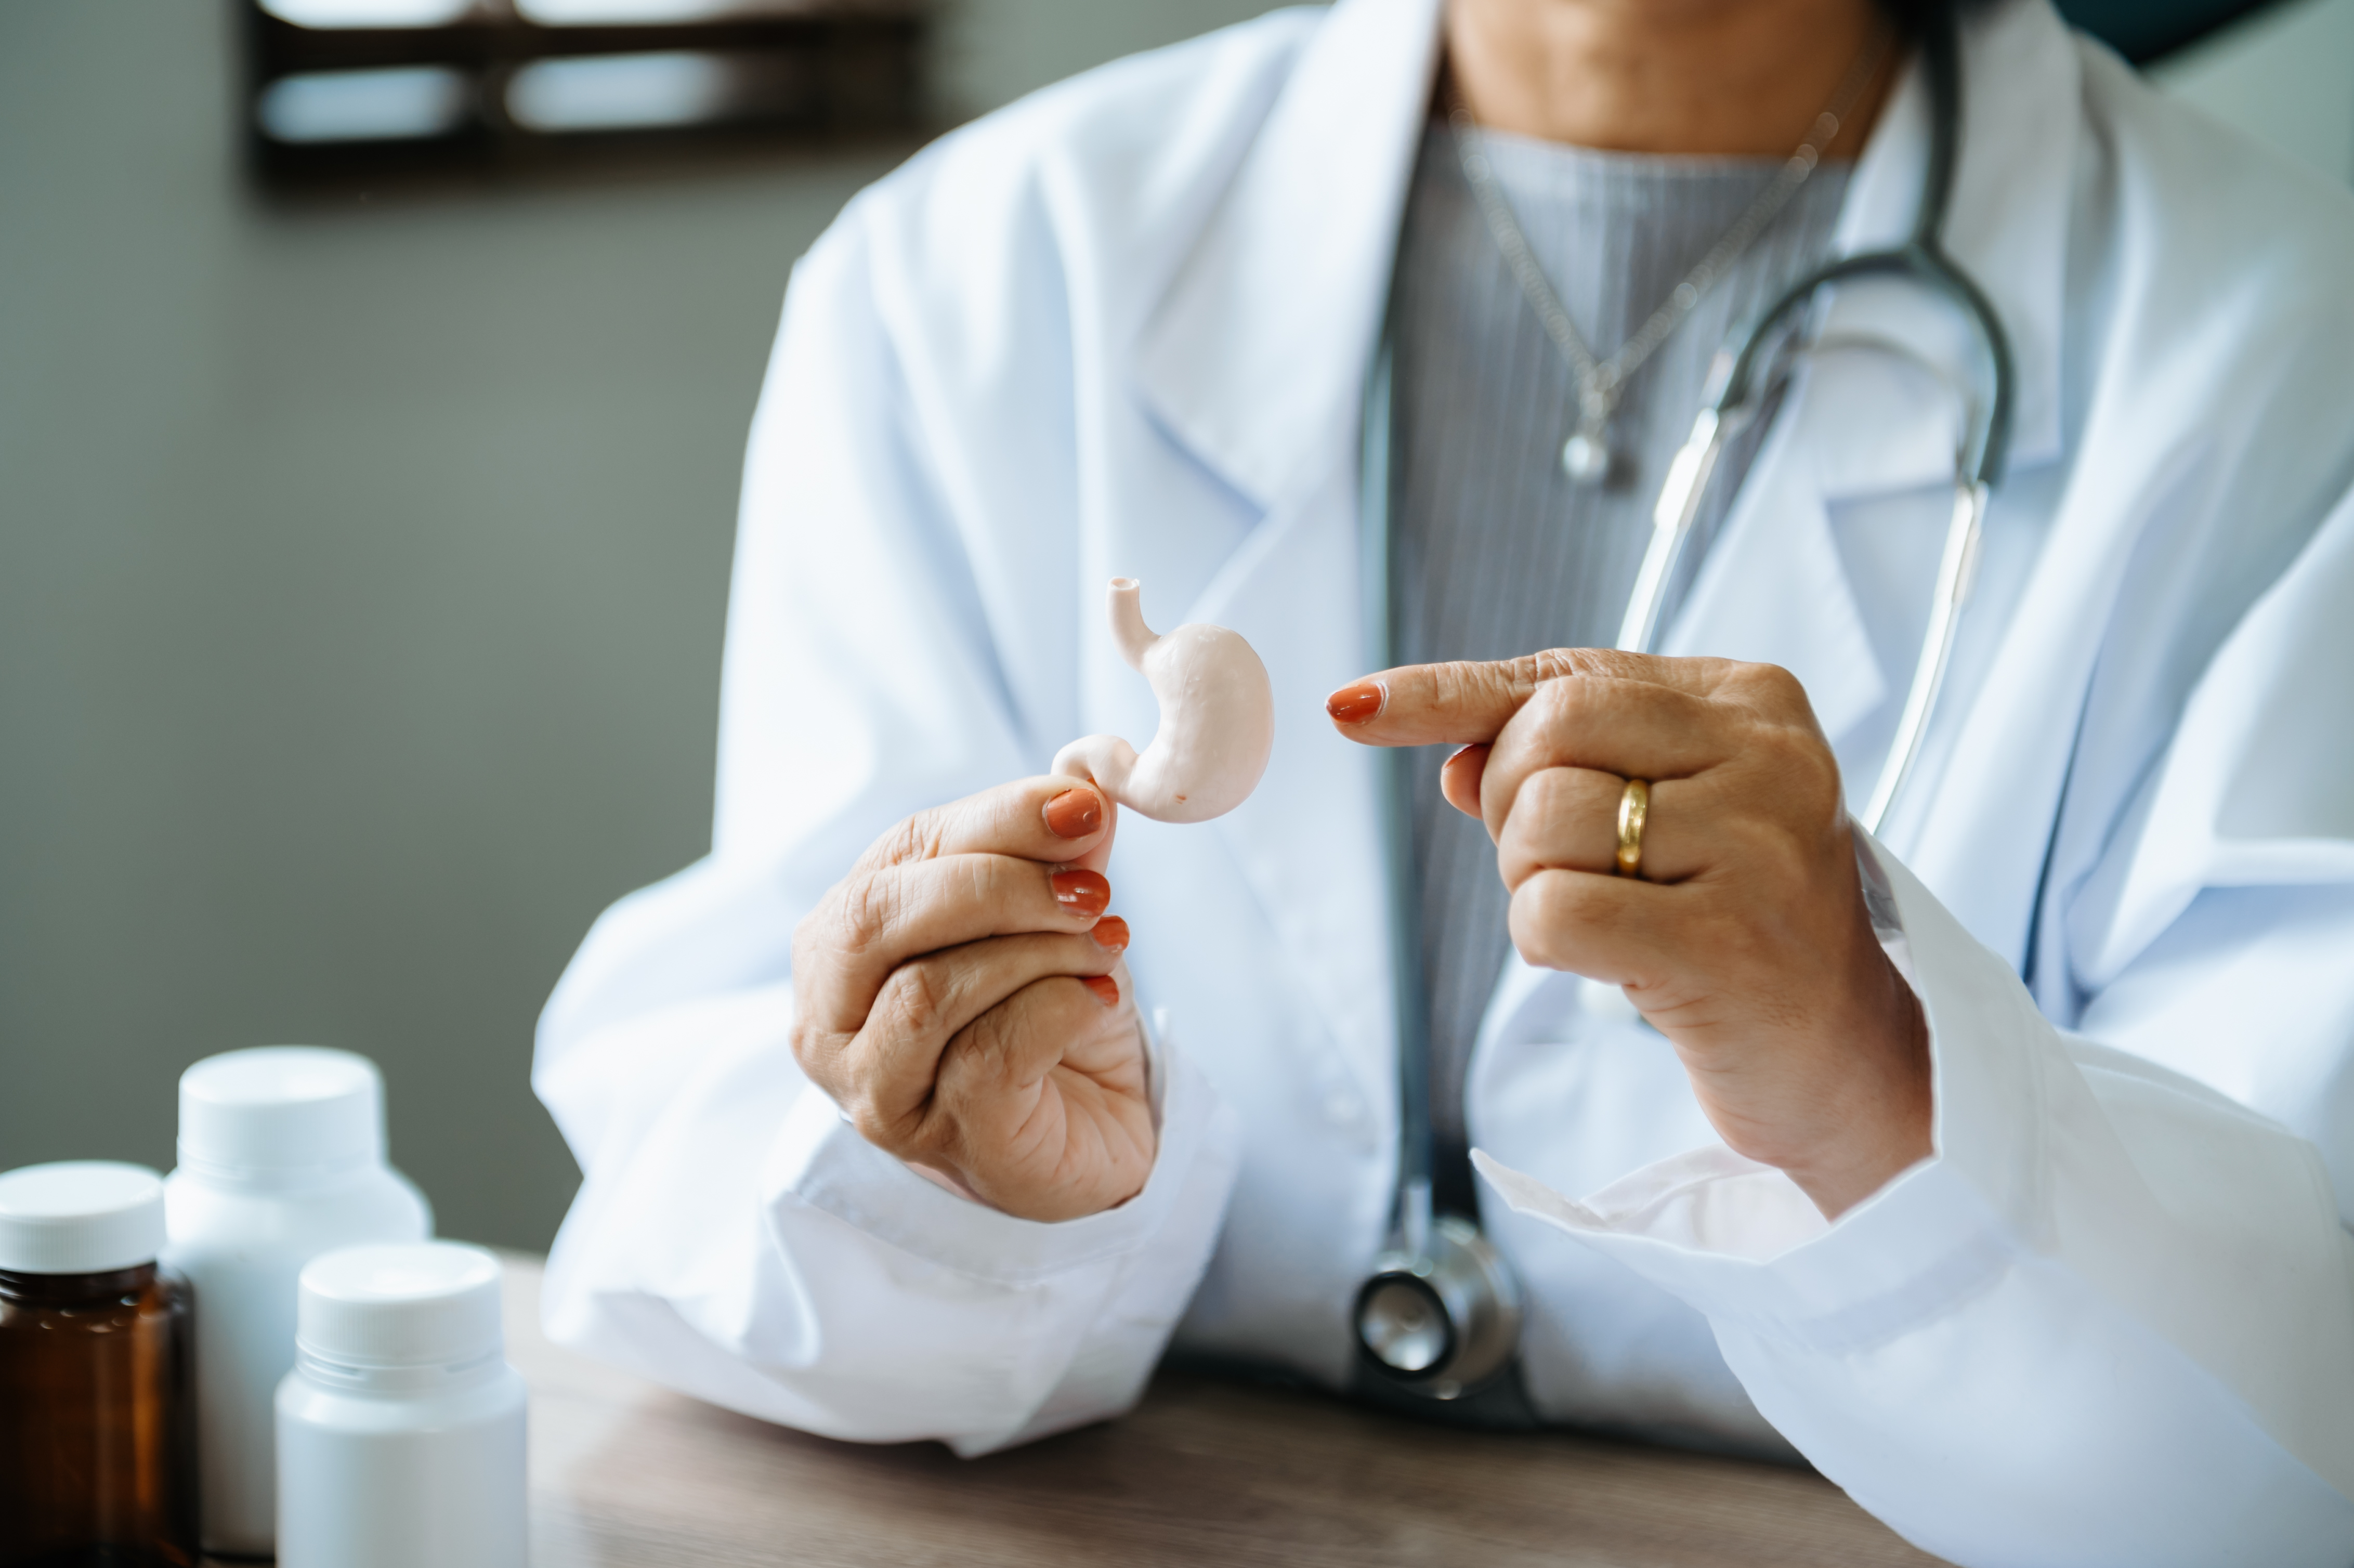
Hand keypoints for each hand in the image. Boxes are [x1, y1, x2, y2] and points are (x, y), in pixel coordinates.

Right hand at [789, 778, 1152, 1221]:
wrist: (1093, 1138)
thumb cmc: (1049, 1024)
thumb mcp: (1053, 917)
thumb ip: (1055, 849)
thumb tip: (1084, 775)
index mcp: (844, 938)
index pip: (900, 853)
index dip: (996, 819)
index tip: (1083, 805)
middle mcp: (832, 1017)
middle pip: (878, 919)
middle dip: (997, 886)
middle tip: (1092, 887)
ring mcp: (876, 1089)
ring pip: (931, 991)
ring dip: (1038, 952)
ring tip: (1107, 945)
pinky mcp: (945, 1141)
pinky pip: (990, 1056)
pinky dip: (1060, 1008)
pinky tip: (1100, 998)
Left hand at [1328, 650, 1929, 1217]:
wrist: (1841, 1058)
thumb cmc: (1733, 923)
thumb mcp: (1656, 817)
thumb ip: (1560, 763)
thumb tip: (1446, 748)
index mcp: (1751, 702)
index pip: (1566, 673)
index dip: (1452, 692)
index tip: (1358, 708)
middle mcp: (1767, 757)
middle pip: (1549, 731)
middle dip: (1511, 805)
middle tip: (1563, 866)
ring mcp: (1757, 847)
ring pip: (1544, 821)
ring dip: (1532, 881)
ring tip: (1607, 916)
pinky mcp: (1729, 943)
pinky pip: (1553, 912)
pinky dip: (1543, 940)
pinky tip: (1606, 961)